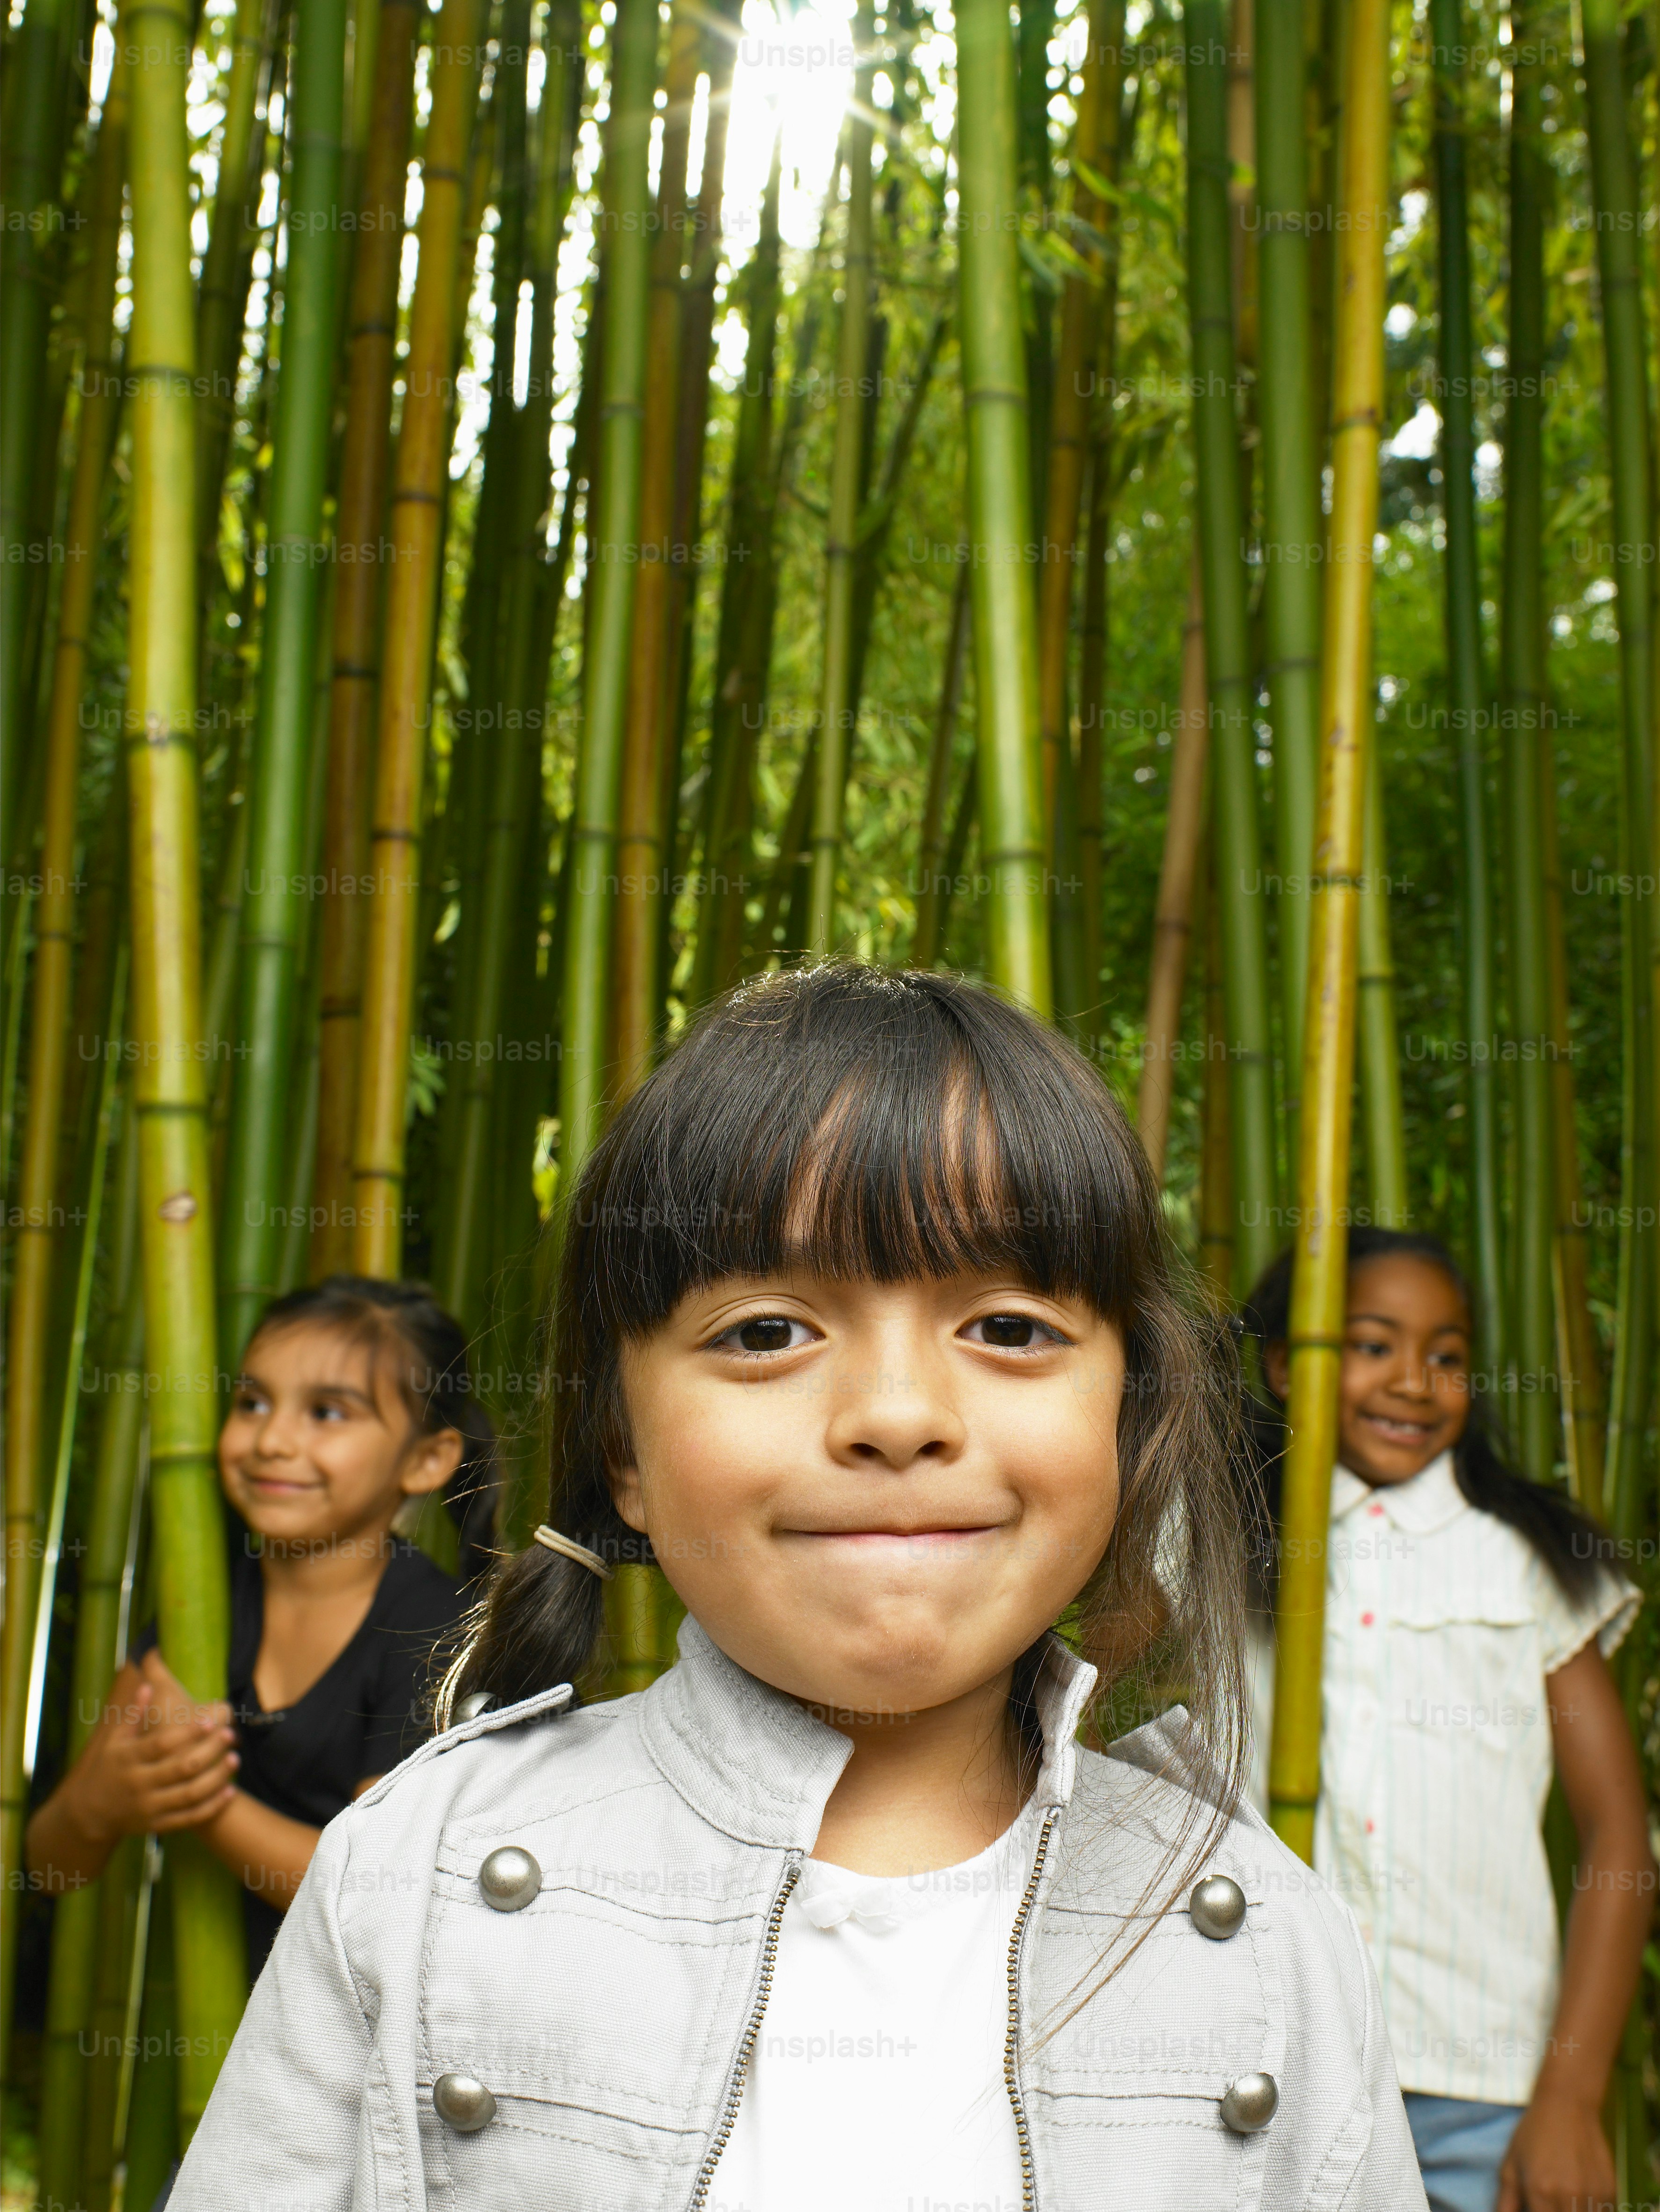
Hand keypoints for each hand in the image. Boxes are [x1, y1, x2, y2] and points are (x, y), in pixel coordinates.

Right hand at [64, 1652, 239, 1844]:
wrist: (89, 1813)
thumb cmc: (106, 1767)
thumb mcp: (113, 1740)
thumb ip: (132, 1714)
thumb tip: (147, 1684)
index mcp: (128, 1759)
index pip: (161, 1744)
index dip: (187, 1733)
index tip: (210, 1720)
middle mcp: (139, 1783)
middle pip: (180, 1768)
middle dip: (208, 1751)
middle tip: (231, 1735)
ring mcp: (148, 1807)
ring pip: (188, 1794)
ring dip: (215, 1778)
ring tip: (234, 1759)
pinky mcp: (157, 1825)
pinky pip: (189, 1818)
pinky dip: (211, 1806)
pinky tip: (230, 1791)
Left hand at [1497, 2087, 1615, 2211]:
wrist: (1568, 2105)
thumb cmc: (1533, 2135)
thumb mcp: (1510, 2166)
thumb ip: (1506, 2203)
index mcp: (1541, 2191)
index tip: (1535, 2208)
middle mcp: (1570, 2196)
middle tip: (1548, 2203)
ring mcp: (1594, 2194)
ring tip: (1562, 2196)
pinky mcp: (1610, 2191)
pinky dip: (1589, 2210)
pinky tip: (1578, 2193)